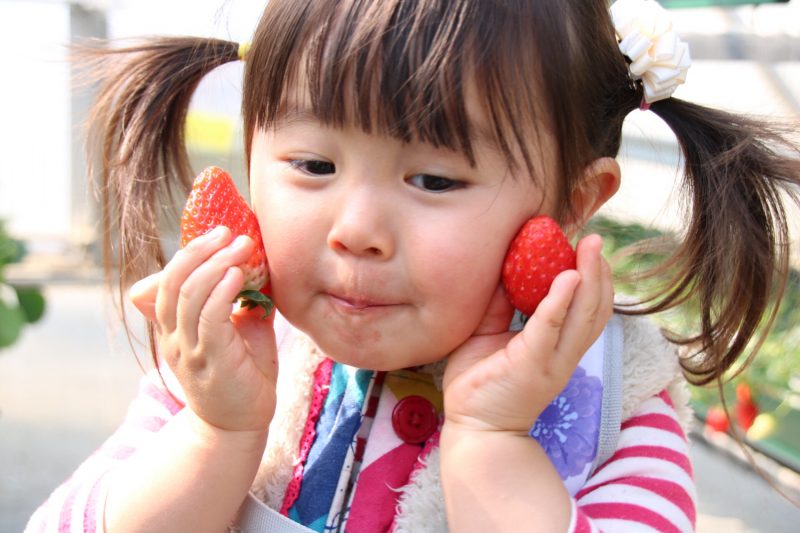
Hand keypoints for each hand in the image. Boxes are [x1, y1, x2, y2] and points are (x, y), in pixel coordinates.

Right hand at [130, 226, 277, 433]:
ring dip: (216, 265)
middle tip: (227, 232)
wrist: (241, 423)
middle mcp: (173, 337)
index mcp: (173, 328)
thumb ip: (236, 301)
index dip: (189, 253)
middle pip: (172, 282)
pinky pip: (210, 319)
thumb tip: (252, 266)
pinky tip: (238, 276)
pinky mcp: (212, 361)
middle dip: (199, 251)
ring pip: (189, 295)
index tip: (217, 233)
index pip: (167, 281)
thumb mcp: (237, 330)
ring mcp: (189, 350)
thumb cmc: (243, 372)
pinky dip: (222, 292)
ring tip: (241, 246)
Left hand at [442, 234, 612, 433]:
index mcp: (557, 347)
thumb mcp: (489, 334)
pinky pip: (549, 328)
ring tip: (590, 248)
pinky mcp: (532, 366)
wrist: (472, 429)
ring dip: (590, 279)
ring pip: (583, 316)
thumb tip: (502, 270)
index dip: (592, 280)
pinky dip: (560, 301)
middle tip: (595, 239)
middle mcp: (563, 354)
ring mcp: (552, 361)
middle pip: (594, 309)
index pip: (586, 310)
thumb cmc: (479, 383)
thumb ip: (500, 306)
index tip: (586, 248)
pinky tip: (566, 277)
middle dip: (598, 272)